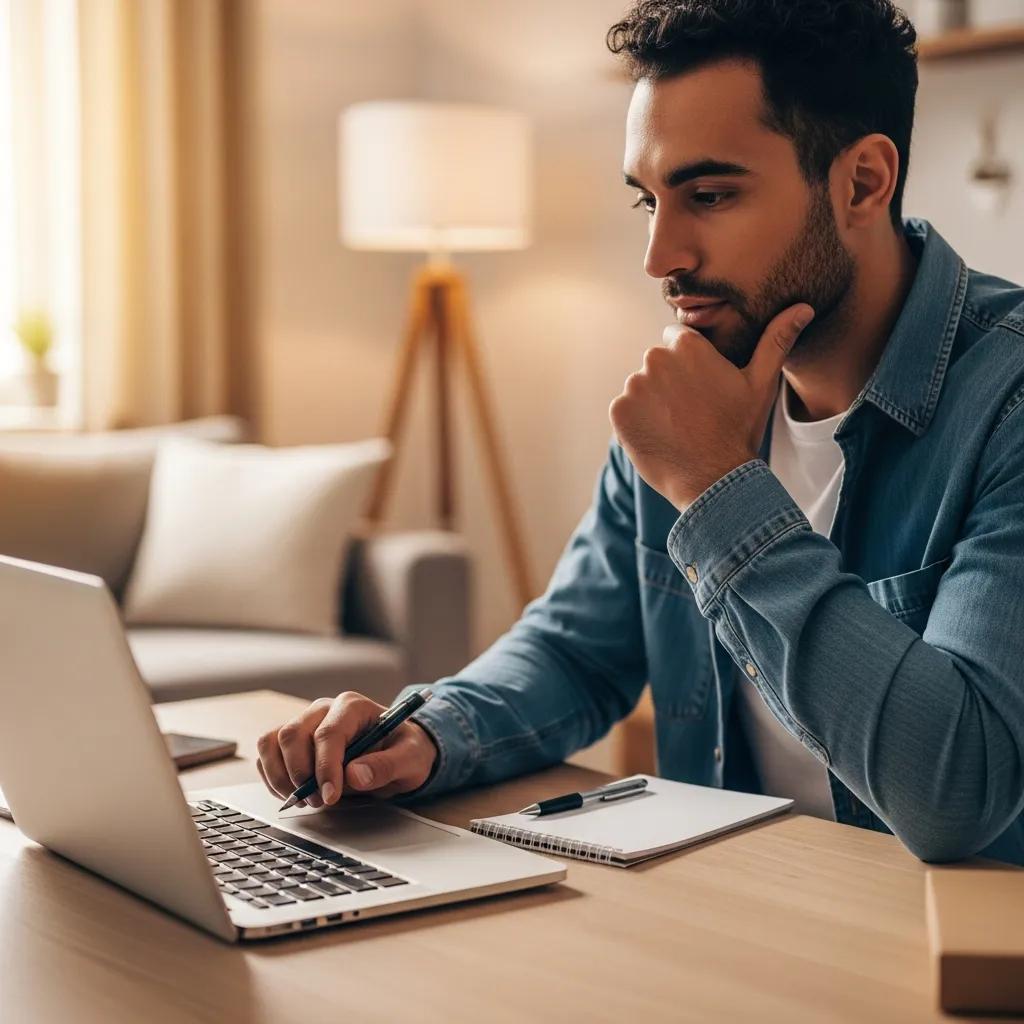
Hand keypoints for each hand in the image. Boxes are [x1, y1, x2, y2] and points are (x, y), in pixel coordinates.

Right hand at [256, 691, 438, 807]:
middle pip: (292, 735)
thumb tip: (354, 775)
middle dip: (300, 774)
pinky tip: (293, 794)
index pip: (328, 734)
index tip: (330, 796)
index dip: (325, 767)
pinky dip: (272, 778)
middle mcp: (323, 709)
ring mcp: (304, 723)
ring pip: (272, 742)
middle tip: (319, 802)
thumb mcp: (410, 758)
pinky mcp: (292, 741)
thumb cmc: (404, 750)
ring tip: (305, 800)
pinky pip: (266, 754)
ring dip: (281, 777)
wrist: (398, 752)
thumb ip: (386, 765)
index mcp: (352, 707)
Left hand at [608, 303, 814, 509]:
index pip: (677, 340)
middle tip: (692, 411)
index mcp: (687, 345)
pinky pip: (626, 410)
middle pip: (657, 363)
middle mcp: (655, 359)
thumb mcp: (760, 383)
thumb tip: (803, 307)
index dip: (691, 364)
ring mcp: (634, 386)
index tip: (702, 388)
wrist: (713, 480)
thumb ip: (776, 340)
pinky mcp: (619, 411)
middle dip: (670, 382)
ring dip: (653, 402)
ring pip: (641, 388)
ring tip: (678, 426)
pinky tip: (661, 436)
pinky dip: (638, 422)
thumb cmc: (739, 430)